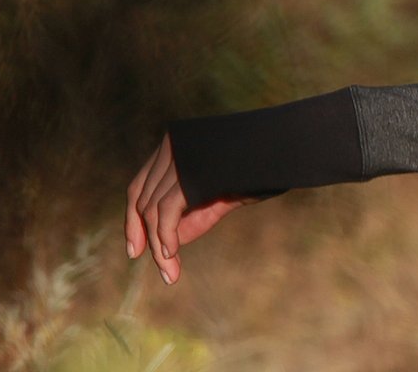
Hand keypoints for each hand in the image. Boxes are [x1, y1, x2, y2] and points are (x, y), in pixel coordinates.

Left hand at [126, 134, 249, 284]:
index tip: (136, 249)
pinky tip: (172, 254)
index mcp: (176, 145)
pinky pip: (167, 212)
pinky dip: (166, 236)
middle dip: (143, 236)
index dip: (133, 219)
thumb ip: (195, 214)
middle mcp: (171, 147)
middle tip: (158, 268)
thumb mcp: (221, 195)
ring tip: (169, 272)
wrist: (284, 150)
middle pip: (141, 198)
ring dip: (158, 245)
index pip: (140, 186)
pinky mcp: (190, 174)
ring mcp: (179, 158)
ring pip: (152, 209)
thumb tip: (168, 244)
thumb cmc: (260, 168)